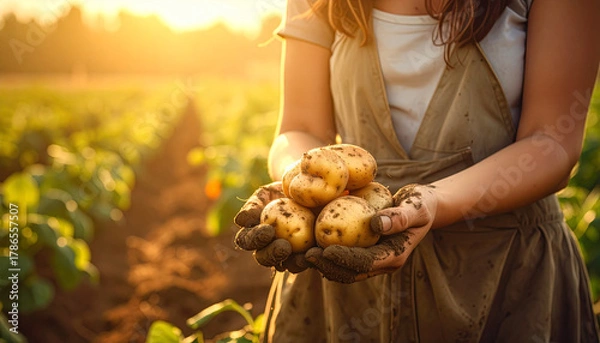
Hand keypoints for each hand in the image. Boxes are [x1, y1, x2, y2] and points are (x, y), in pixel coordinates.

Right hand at [233, 181, 309, 272]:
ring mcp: (284, 256)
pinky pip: (305, 262)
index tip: (268, 230)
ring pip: (284, 265)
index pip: (247, 240)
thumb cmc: (279, 192)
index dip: (255, 239)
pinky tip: (316, 254)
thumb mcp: (265, 194)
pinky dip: (310, 260)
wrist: (305, 193)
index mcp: (251, 234)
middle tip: (284, 247)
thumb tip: (241, 220)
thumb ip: (252, 206)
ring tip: (302, 256)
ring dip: (292, 263)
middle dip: (272, 254)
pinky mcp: (303, 256)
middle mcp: (265, 249)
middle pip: (263, 258)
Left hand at [305, 184, 436, 282]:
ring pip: (345, 270)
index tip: (325, 250)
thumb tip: (377, 224)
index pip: (366, 263)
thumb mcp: (416, 206)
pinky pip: (344, 259)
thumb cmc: (421, 203)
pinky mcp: (366, 252)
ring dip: (324, 265)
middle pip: (351, 272)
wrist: (425, 206)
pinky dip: (328, 256)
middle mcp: (383, 263)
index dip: (344, 259)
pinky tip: (311, 245)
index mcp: (395, 256)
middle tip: (306, 255)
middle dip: (328, 266)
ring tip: (303, 255)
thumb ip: (400, 216)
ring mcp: (375, 260)